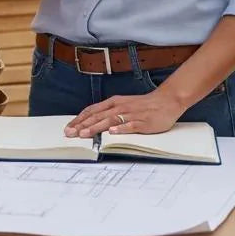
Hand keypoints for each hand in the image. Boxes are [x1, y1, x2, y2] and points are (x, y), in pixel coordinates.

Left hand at [65, 87, 183, 138]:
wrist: (166, 101)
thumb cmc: (143, 105)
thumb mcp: (122, 105)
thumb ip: (109, 112)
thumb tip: (92, 122)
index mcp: (114, 102)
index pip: (92, 110)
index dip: (79, 119)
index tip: (68, 127)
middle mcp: (120, 107)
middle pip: (98, 116)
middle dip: (82, 125)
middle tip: (70, 133)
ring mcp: (131, 114)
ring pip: (110, 120)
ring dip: (96, 127)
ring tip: (85, 134)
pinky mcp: (143, 122)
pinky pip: (130, 125)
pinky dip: (121, 129)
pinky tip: (113, 133)